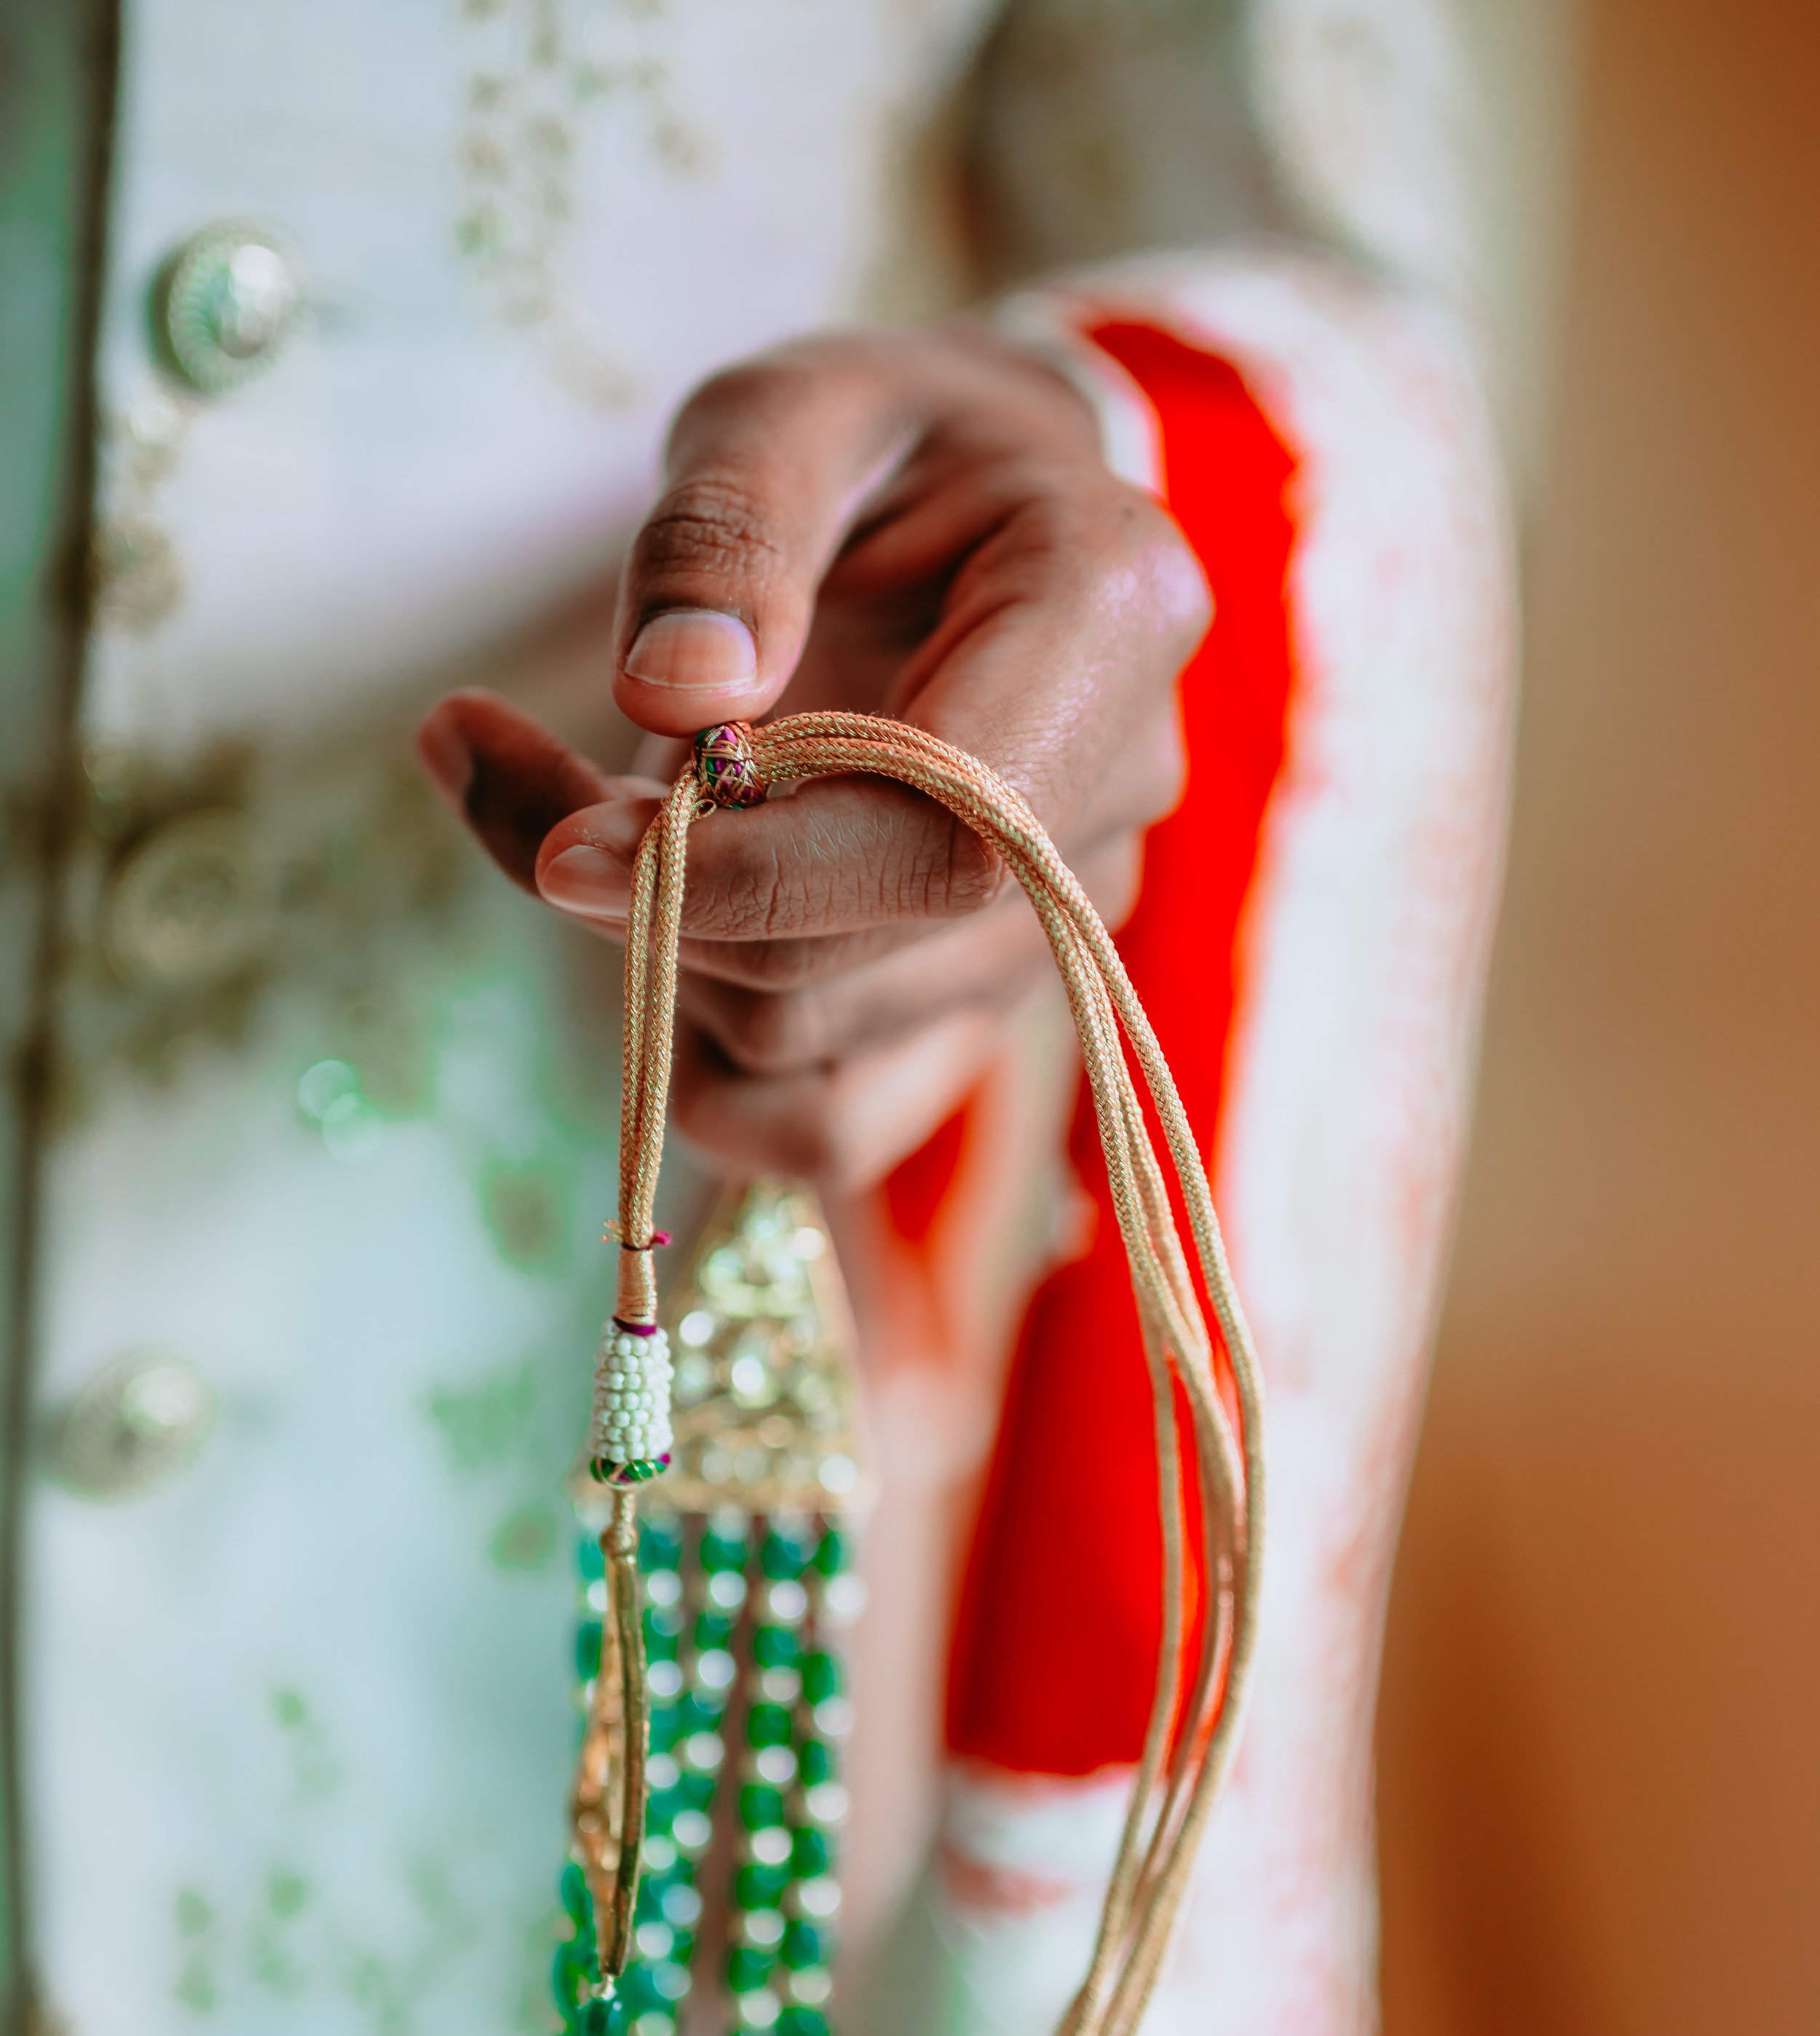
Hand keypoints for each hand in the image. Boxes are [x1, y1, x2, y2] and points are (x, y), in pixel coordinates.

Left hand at [420, 324, 1207, 1188]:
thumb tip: (680, 697)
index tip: (564, 846)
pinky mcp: (983, 1005)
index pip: (949, 835)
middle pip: (851, 958)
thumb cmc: (875, 450)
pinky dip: (701, 1063)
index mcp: (1112, 617)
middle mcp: (1116, 795)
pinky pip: (830, 1126)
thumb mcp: (787, 411)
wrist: (965, 517)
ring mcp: (1059, 923)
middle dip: (655, 900)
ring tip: (585, 807)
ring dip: (656, 954)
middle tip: (520, 781)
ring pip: (810, 1040)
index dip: (745, 872)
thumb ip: (729, 527)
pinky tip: (654, 943)